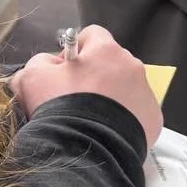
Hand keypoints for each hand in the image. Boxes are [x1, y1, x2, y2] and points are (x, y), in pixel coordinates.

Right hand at [10, 25, 162, 146]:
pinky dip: (124, 118)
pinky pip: (137, 111)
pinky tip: (107, 130)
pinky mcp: (153, 118)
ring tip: (92, 118)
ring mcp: (146, 92)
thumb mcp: (33, 77)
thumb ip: (40, 62)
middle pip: (111, 62)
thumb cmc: (61, 108)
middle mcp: (131, 66)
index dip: (75, 50)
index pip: (92, 35)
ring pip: (126, 87)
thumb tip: (48, 64)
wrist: (86, 151)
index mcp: (106, 50)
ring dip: (111, 97)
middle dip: (95, 75)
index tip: (65, 69)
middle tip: (75, 97)